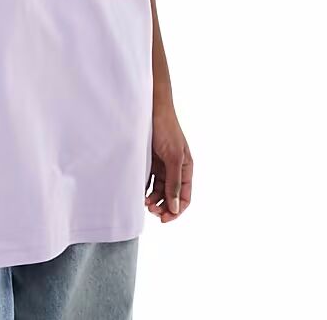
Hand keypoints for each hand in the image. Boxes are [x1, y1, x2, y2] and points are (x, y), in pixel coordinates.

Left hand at [145, 103, 192, 222]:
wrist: (151, 107)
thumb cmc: (166, 129)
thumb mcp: (173, 157)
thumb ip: (173, 182)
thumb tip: (175, 207)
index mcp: (186, 168)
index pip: (185, 197)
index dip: (176, 210)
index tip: (164, 219)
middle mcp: (176, 168)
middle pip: (171, 195)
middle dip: (163, 206)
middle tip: (151, 211)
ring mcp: (163, 164)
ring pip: (159, 189)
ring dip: (153, 198)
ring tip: (144, 203)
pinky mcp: (151, 159)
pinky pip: (149, 179)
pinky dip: (146, 187)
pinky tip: (140, 192)